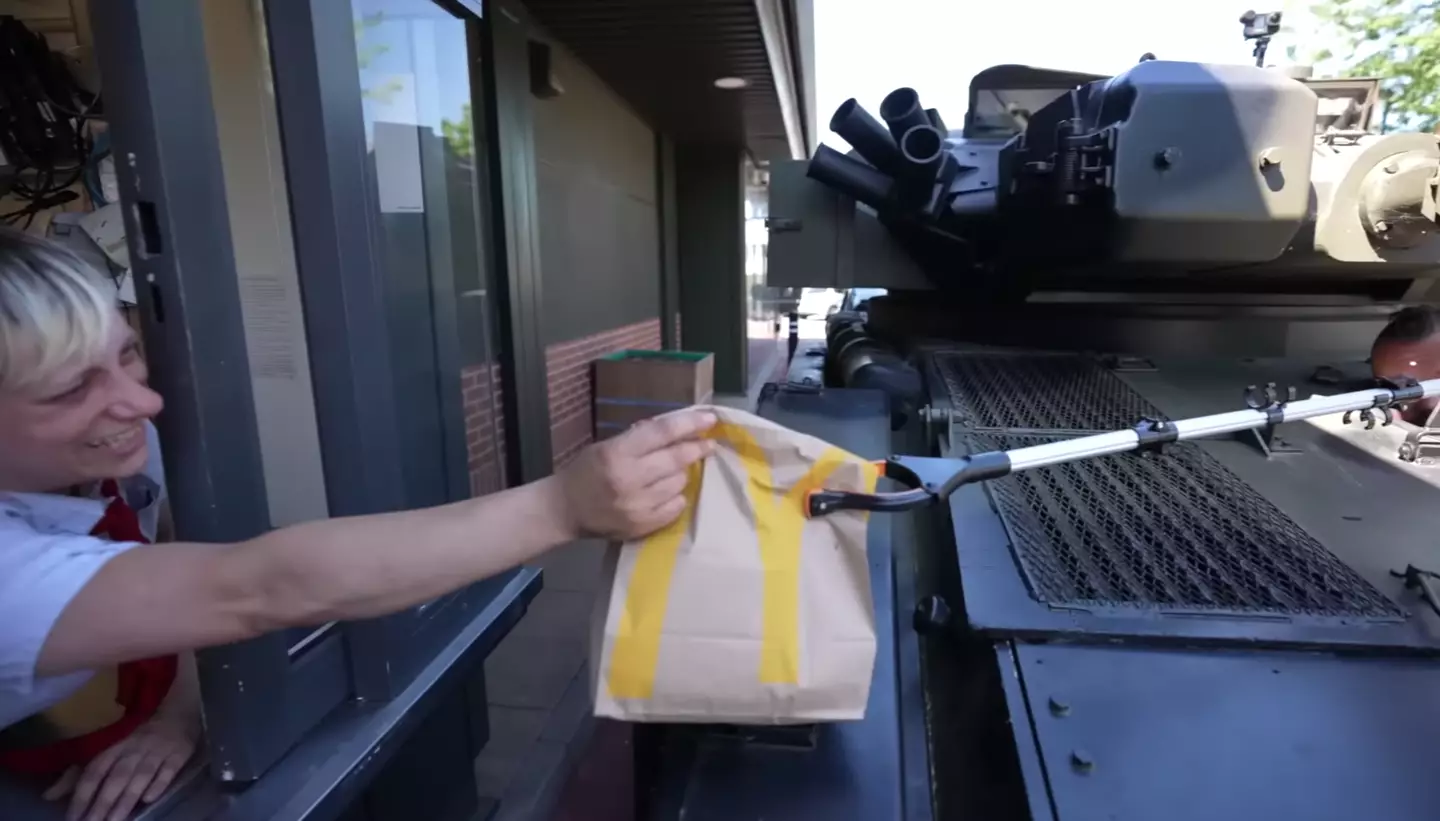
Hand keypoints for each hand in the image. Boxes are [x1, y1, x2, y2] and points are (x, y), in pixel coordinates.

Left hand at [44, 714, 198, 820]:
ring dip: (127, 800)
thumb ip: (78, 774)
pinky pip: (169, 770)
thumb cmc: (137, 738)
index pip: (94, 772)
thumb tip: (48, 796)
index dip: (82, 795)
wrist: (178, 714)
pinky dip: (159, 783)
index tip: (73, 819)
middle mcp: (133, 749)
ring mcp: (157, 751)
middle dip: (103, 803)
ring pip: (140, 777)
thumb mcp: (106, 751)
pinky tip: (149, 799)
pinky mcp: (179, 754)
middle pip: (116, 778)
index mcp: (112, 747)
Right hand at [555, 408, 717, 539]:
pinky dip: (676, 496)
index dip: (689, 424)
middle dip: (697, 449)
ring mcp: (638, 505)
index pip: (662, 433)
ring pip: (679, 482)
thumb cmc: (586, 471)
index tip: (709, 419)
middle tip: (708, 445)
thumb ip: (640, 439)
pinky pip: (675, 506)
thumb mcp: (607, 445)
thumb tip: (678, 429)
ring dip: (681, 474)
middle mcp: (629, 478)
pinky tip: (667, 492)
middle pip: (676, 459)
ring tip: (672, 472)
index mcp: (618, 452)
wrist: (565, 509)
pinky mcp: (643, 525)